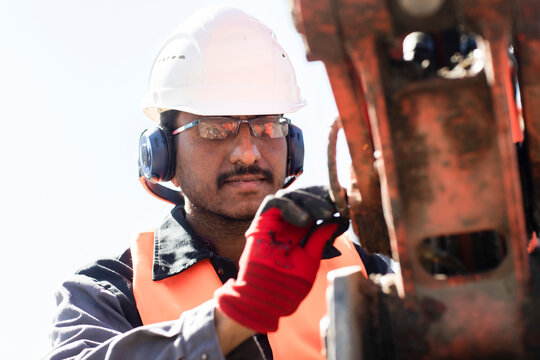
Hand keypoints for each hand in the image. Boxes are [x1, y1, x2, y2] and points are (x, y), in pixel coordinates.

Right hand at [214, 186, 348, 332]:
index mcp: (299, 232)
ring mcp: (273, 222)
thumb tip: (336, 220)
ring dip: (310, 200)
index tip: (346, 202)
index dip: (328, 202)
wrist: (267, 299)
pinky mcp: (261, 222)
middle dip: (322, 197)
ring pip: (291, 196)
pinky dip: (291, 206)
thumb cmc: (288, 285)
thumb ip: (320, 238)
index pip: (314, 209)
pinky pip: (275, 203)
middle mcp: (286, 224)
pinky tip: (305, 220)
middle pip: (303, 198)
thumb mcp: (311, 257)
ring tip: (326, 213)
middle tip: (339, 202)